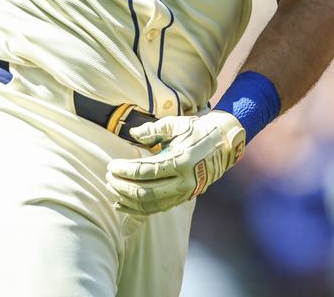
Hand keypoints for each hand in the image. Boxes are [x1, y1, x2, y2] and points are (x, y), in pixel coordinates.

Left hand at [105, 110, 245, 215]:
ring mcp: (185, 192)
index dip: (125, 171)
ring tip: (113, 190)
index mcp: (180, 161)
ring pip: (151, 204)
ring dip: (128, 199)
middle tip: (108, 177)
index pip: (145, 172)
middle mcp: (183, 181)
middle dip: (122, 186)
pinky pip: (158, 208)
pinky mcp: (185, 197)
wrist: (224, 142)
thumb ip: (153, 130)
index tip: (111, 166)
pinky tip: (123, 205)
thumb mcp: (176, 124)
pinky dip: (139, 209)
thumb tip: (133, 134)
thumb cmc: (197, 129)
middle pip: (145, 191)